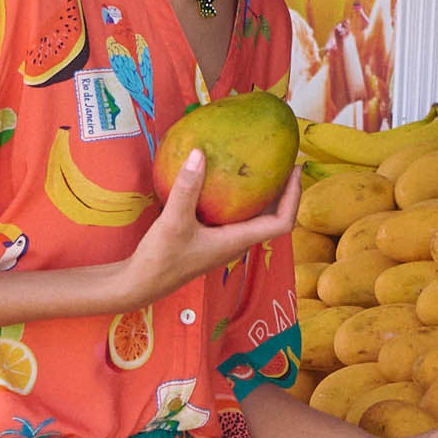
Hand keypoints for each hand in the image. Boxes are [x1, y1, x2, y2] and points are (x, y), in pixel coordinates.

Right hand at [120, 153, 300, 308]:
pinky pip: (233, 215)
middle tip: (285, 160)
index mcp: (237, 241)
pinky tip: (225, 179)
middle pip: (273, 217)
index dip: (294, 197)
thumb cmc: (160, 260)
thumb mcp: (173, 221)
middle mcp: (235, 242)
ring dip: (263, 194)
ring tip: (262, 166)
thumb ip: (187, 188)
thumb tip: (200, 153)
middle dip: (283, 191)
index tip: (296, 170)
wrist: (140, 284)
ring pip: (254, 217)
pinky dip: (239, 197)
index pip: (281, 223)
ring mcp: (223, 242)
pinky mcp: (209, 239)